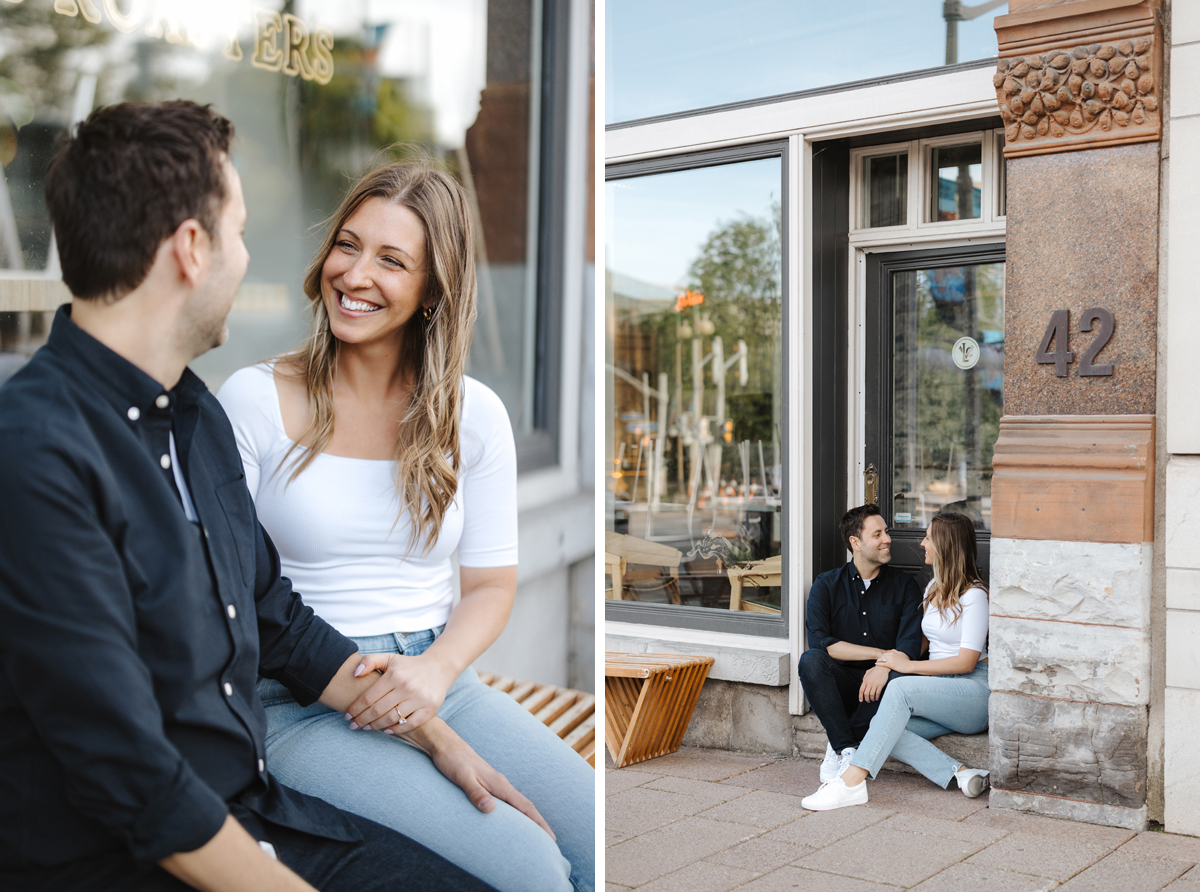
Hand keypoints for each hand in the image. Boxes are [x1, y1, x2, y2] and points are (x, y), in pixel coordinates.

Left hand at [344, 651, 457, 732]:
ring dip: (375, 726)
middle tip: (353, 726)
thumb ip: (370, 661)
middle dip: (362, 720)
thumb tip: (354, 674)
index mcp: (394, 675)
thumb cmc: (409, 665)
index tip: (347, 716)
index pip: (368, 697)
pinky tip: (385, 730)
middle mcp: (407, 687)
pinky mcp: (430, 708)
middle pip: (377, 710)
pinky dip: (396, 730)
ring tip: (366, 728)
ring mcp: (419, 699)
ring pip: (391, 718)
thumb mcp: (390, 658)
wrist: (439, 667)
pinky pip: (409, 724)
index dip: (355, 709)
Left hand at [422, 723, 555, 839]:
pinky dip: (514, 812)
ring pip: (517, 804)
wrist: (444, 745)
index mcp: (499, 784)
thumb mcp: (462, 778)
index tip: (551, 838)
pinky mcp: (486, 784)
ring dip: (527, 818)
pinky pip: (507, 801)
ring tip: (534, 835)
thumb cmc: (452, 760)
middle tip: (549, 842)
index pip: (525, 806)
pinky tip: (510, 819)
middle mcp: (501, 784)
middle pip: (525, 806)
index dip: (539, 822)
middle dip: (538, 824)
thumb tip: (490, 808)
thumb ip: (476, 793)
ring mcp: (494, 784)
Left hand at [858, 664, 889, 701]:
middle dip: (866, 699)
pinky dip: (876, 697)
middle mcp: (869, 683)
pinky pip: (877, 693)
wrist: (882, 667)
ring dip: (871, 698)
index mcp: (865, 680)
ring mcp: (875, 684)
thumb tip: (863, 683)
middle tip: (867, 701)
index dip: (860, 696)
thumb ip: (864, 678)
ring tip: (872, 700)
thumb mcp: (867, 673)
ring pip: (872, 694)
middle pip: (866, 694)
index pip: (861, 690)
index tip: (860, 700)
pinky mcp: (880, 685)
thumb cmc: (875, 670)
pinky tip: (876, 698)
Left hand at [876, 649, 912, 673]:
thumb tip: (892, 650)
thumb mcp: (901, 654)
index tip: (881, 658)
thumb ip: (896, 652)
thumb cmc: (906, 661)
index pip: (885, 653)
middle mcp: (891, 654)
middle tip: (877, 660)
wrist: (909, 666)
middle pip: (882, 656)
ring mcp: (890, 659)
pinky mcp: (890, 664)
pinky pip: (882, 664)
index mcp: (893, 652)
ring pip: (881, 659)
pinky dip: (878, 664)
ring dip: (878, 661)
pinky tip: (876, 664)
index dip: (883, 656)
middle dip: (880, 658)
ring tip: (876, 662)